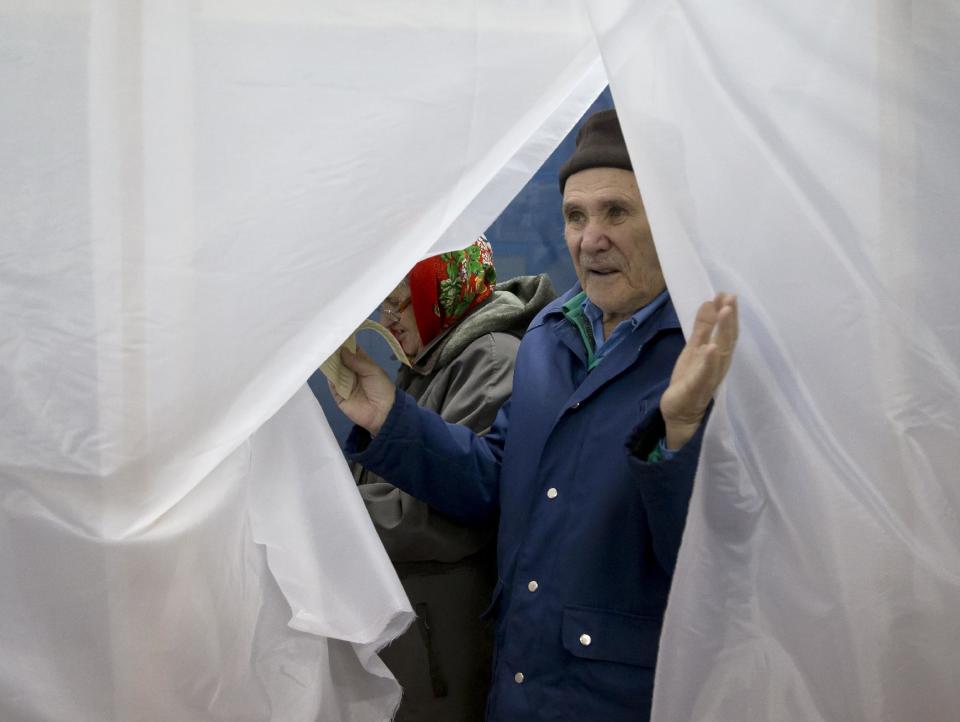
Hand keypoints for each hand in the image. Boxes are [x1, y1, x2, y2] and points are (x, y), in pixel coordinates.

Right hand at [329, 347, 395, 435]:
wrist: (383, 413)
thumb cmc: (382, 388)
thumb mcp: (373, 371)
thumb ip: (357, 361)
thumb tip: (342, 350)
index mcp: (362, 364)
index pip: (351, 351)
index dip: (344, 343)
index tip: (336, 334)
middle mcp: (351, 372)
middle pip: (339, 360)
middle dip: (334, 352)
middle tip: (325, 341)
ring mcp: (344, 383)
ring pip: (333, 370)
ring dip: (329, 363)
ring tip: (321, 351)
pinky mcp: (338, 395)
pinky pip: (331, 384)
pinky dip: (328, 376)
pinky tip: (323, 367)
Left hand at [660, 292, 737, 449]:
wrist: (680, 414)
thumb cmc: (690, 379)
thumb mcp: (695, 349)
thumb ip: (703, 328)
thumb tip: (710, 301)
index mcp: (718, 355)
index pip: (727, 332)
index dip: (728, 313)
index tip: (727, 293)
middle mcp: (718, 366)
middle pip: (727, 340)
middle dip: (729, 318)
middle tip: (731, 298)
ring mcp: (708, 378)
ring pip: (719, 354)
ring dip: (722, 333)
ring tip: (724, 313)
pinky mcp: (694, 389)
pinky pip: (703, 375)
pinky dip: (708, 361)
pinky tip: (710, 348)